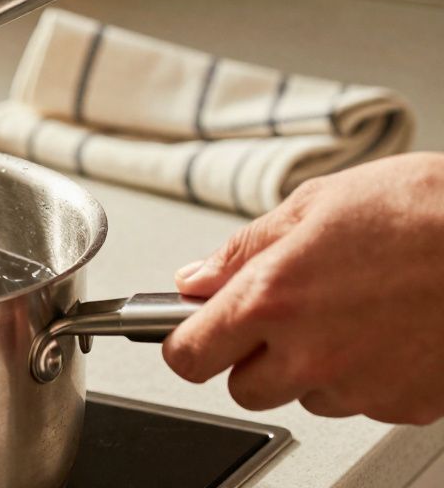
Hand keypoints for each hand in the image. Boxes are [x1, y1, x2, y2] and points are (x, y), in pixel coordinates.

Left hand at [163, 152, 443, 424]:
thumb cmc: (423, 211)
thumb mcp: (314, 204)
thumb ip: (243, 250)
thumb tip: (196, 279)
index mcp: (271, 301)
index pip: (189, 356)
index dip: (187, 343)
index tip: (195, 330)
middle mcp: (310, 355)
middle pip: (244, 388)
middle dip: (253, 357)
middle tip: (283, 315)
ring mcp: (359, 386)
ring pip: (306, 396)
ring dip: (313, 365)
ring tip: (352, 310)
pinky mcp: (404, 405)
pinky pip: (362, 400)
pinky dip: (366, 374)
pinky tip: (387, 328)